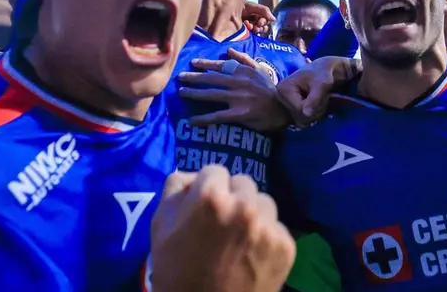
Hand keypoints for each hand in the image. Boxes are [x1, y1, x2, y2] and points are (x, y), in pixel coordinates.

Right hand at [150, 167, 294, 291]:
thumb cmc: (176, 274)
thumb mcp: (160, 228)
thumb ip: (176, 190)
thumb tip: (194, 175)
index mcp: (210, 197)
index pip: (215, 171)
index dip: (207, 189)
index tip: (204, 208)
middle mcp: (245, 206)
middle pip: (243, 183)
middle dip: (232, 198)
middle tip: (221, 224)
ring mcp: (269, 226)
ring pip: (264, 203)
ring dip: (253, 214)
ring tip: (238, 240)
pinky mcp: (286, 246)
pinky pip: (277, 228)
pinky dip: (267, 238)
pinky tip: (251, 255)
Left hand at [179, 49, 289, 131]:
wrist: (284, 109)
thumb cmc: (270, 90)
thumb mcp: (260, 71)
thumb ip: (244, 60)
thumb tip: (228, 49)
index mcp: (244, 72)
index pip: (221, 65)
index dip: (205, 64)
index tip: (192, 63)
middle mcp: (240, 83)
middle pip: (212, 79)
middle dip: (194, 77)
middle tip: (180, 77)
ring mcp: (239, 99)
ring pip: (211, 95)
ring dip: (194, 93)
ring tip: (181, 92)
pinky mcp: (239, 114)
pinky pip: (217, 116)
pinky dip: (203, 119)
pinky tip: (192, 121)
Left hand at [242, 1, 274, 35]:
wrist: (228, 8)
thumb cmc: (240, 5)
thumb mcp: (252, 6)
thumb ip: (264, 10)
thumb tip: (274, 19)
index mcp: (258, 16)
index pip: (265, 21)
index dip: (264, 22)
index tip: (260, 22)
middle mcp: (255, 22)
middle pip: (262, 28)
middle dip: (260, 28)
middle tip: (256, 27)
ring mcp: (249, 29)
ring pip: (257, 32)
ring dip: (255, 30)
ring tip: (250, 27)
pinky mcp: (244, 33)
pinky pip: (251, 36)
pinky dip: (249, 32)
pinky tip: (246, 28)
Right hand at [275, 56, 360, 124]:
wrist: (323, 72)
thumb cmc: (322, 75)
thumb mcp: (322, 84)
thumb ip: (314, 98)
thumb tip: (306, 114)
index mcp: (282, 89)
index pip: (299, 110)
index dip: (315, 105)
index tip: (321, 94)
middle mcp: (279, 99)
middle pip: (300, 118)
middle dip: (316, 110)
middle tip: (322, 97)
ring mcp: (284, 106)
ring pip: (302, 122)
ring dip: (316, 113)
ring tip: (319, 99)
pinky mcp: (289, 110)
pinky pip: (302, 122)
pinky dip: (313, 115)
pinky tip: (315, 105)